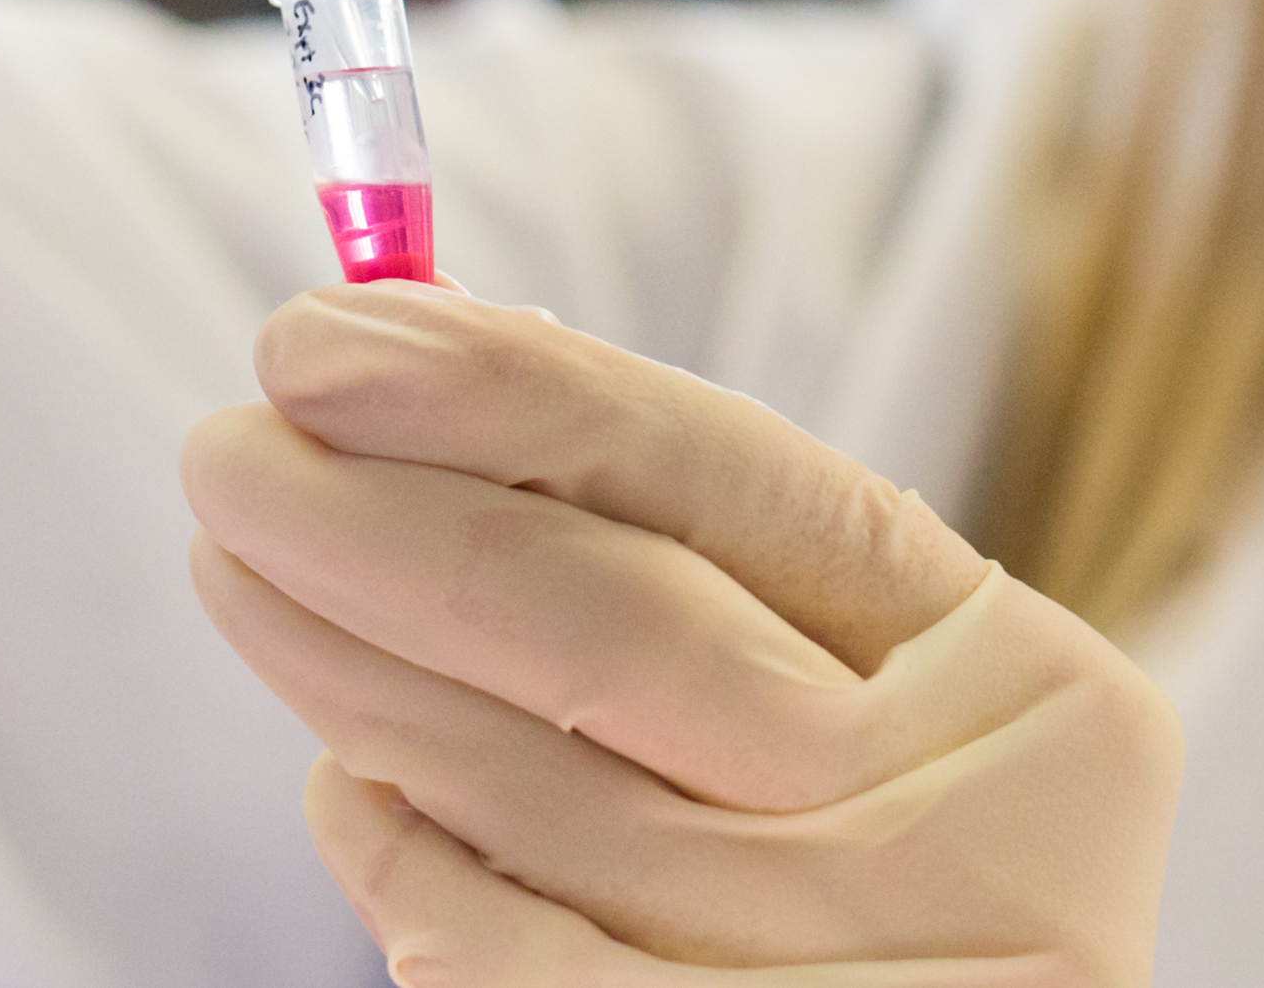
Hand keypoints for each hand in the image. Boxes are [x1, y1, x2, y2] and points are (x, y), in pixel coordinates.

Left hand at [180, 283, 1184, 984]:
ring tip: (248, 577)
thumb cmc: (887, 893)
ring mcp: (858, 978)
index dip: (521, 393)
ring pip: (536, 791)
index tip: (331, 340)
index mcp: (1031, 696)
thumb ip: (710, 579)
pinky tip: (343, 787)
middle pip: (623, 631)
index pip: (745, 487)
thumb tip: (436, 381)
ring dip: (352, 672)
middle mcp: (969, 839)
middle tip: (231, 454)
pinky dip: (400, 861)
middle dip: (387, 519)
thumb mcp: (879, 725)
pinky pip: (506, 964)